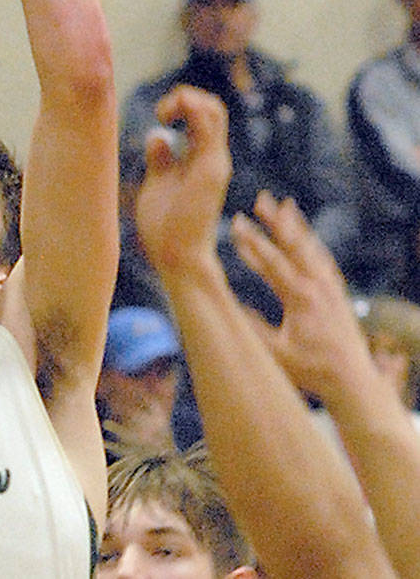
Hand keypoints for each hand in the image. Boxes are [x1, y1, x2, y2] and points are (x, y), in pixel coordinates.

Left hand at [134, 85, 230, 274]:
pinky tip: (170, 116)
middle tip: (161, 111)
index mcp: (200, 158)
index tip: (159, 115)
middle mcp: (212, 156)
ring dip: (187, 100)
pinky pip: (209, 129)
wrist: (176, 255)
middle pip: (212, 106)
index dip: (181, 103)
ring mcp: (215, 162)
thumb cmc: (165, 225)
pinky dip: (193, 111)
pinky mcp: (211, 170)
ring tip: (164, 112)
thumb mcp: (158, 182)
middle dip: (184, 96)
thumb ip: (161, 160)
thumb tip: (157, 136)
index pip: (202, 114)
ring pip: (214, 111)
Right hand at [231, 191, 374, 396]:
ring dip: (297, 226)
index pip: (272, 262)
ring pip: (312, 249)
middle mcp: (319, 287)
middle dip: (276, 221)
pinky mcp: (339, 295)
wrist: (353, 381)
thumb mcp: (275, 353)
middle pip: (294, 245)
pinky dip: (313, 246)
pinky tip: (307, 240)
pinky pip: (325, 262)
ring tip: (287, 205)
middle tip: (263, 198)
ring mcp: (331, 289)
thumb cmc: (311, 371)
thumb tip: (227, 305)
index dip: (251, 242)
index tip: (236, 221)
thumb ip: (252, 327)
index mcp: (301, 298)